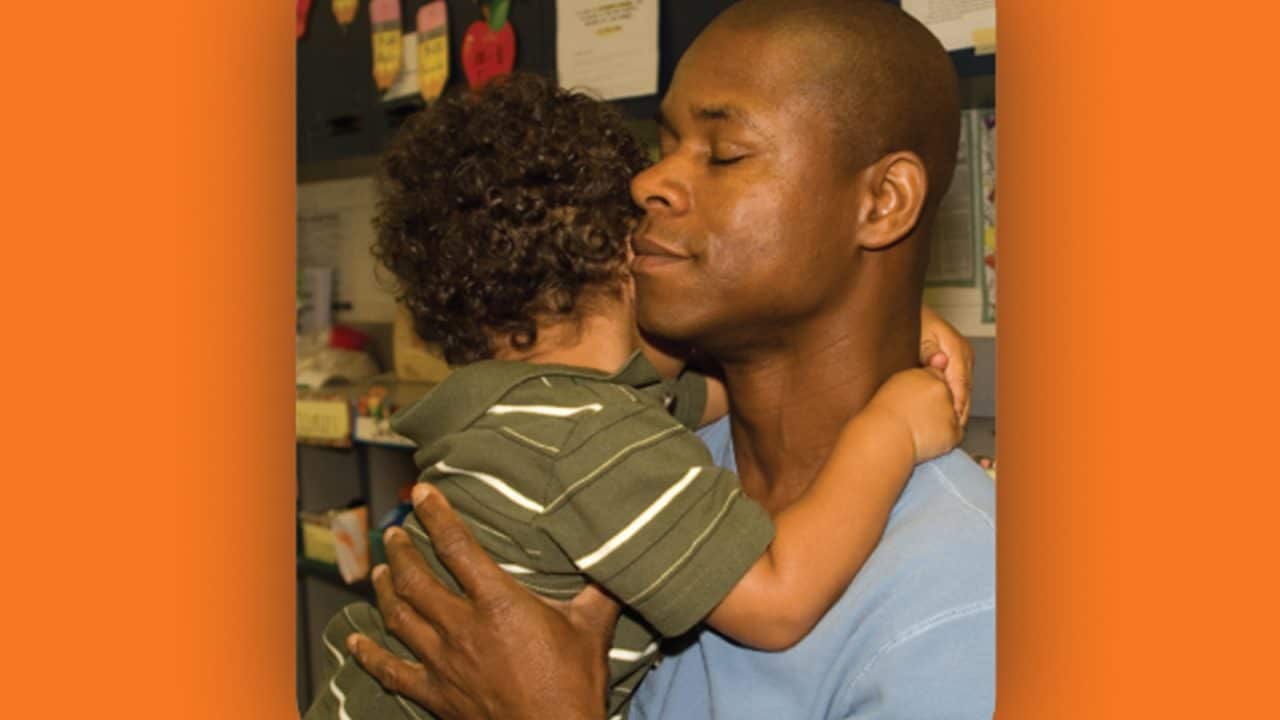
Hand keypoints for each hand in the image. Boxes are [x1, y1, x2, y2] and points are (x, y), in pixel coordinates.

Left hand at [347, 485, 619, 719]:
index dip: (436, 514)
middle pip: (416, 577)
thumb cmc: (574, 684)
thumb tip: (617, 552)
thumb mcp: (592, 626)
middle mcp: (461, 627)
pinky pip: (391, 670)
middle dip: (401, 548)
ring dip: (385, 589)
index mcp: (498, 603)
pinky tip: (353, 642)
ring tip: (380, 570)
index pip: (456, 546)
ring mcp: (443, 662)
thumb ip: (600, 585)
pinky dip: (368, 654)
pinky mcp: (435, 693)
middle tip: (395, 531)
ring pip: (399, 616)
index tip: (421, 492)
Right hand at [867, 367, 962, 462]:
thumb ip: (918, 378)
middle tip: (918, 418)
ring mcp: (948, 410)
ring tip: (919, 430)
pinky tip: (926, 439)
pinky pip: (955, 436)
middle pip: (949, 396)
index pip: (938, 378)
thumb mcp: (896, 385)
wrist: (884, 436)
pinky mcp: (953, 430)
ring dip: (942, 424)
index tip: (918, 403)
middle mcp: (940, 389)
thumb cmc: (882, 416)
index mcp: (925, 375)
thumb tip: (939, 364)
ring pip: (953, 417)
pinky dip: (945, 440)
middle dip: (940, 406)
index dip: (929, 392)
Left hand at [919, 305, 974, 424]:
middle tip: (951, 434)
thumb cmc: (910, 321)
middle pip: (965, 390)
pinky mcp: (953, 363)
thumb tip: (940, 362)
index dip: (957, 404)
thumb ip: (928, 349)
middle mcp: (963, 354)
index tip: (952, 422)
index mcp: (957, 348)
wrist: (905, 312)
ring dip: (957, 408)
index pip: (960, 383)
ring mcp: (960, 359)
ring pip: (962, 390)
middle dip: (959, 411)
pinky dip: (953, 400)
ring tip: (950, 430)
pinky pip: (957, 386)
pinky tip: (946, 415)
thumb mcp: (917, 333)